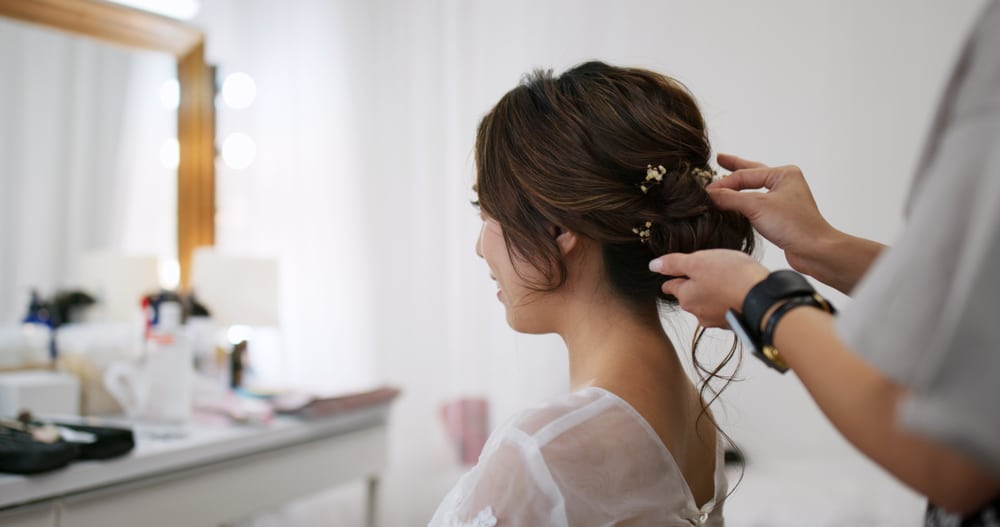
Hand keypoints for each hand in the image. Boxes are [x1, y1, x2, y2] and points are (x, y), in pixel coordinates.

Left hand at [650, 249, 768, 327]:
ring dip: (712, 294)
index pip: (672, 287)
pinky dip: (727, 301)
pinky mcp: (734, 322)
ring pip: (708, 304)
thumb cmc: (731, 277)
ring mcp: (717, 320)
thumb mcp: (698, 262)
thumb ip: (674, 263)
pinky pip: (725, 309)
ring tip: (723, 281)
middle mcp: (698, 312)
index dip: (672, 278)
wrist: (763, 300)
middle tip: (703, 273)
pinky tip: (736, 292)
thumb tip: (653, 265)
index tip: (671, 277)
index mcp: (686, 297)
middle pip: (690, 297)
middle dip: (693, 286)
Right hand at [711, 154, 835, 273]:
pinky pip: (756, 204)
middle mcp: (785, 183)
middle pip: (752, 173)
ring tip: (725, 179)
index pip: (745, 175)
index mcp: (784, 173)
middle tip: (720, 159)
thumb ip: (729, 198)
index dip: (723, 183)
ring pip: (754, 189)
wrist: (814, 250)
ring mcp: (784, 199)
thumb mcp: (756, 206)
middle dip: (734, 167)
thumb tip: (708, 194)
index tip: (705, 191)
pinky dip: (743, 202)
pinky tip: (735, 203)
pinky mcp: (781, 216)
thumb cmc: (794, 225)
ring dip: (738, 186)